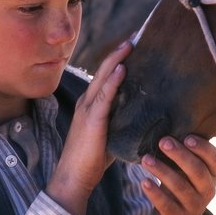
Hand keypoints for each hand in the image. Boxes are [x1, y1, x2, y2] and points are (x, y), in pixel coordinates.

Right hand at [46, 40, 132, 214]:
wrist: (73, 177)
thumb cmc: (91, 160)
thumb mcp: (109, 135)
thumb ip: (120, 121)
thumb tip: (142, 115)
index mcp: (90, 104)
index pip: (105, 76)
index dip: (117, 60)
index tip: (131, 46)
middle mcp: (87, 102)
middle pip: (103, 70)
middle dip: (119, 53)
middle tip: (135, 36)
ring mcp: (88, 109)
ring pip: (103, 77)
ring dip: (117, 59)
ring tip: (131, 44)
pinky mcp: (92, 120)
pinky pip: (104, 96)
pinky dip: (113, 80)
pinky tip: (123, 68)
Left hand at [141, 135, 215, 214]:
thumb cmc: (183, 185)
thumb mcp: (189, 171)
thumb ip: (185, 153)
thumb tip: (166, 128)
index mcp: (213, 174)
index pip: (215, 158)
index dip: (203, 147)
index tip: (186, 137)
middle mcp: (207, 190)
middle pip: (197, 171)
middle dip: (180, 155)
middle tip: (162, 141)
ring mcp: (194, 205)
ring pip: (180, 187)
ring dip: (162, 171)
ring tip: (145, 159)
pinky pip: (166, 205)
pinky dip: (154, 193)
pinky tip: (144, 182)